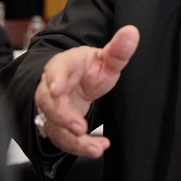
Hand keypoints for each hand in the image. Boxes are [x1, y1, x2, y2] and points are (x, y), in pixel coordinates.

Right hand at [33, 25, 138, 157]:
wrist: (80, 80)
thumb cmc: (88, 68)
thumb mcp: (105, 58)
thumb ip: (118, 50)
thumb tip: (132, 32)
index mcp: (64, 65)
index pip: (56, 69)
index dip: (55, 79)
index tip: (57, 90)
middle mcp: (52, 88)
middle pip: (48, 102)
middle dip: (62, 116)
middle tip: (80, 128)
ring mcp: (53, 108)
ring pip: (54, 125)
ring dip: (73, 139)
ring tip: (94, 148)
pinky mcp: (58, 125)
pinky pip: (63, 139)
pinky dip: (79, 146)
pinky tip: (97, 147)